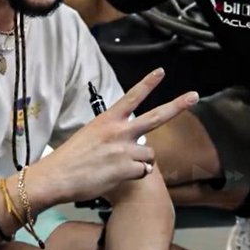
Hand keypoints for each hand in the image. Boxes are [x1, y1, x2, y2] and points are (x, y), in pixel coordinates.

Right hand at [35, 68, 196, 203]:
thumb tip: (128, 140)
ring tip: (122, 166)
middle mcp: (120, 131)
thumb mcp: (90, 134)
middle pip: (156, 116)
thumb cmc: (69, 159)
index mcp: (108, 119)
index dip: (148, 83)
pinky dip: (136, 176)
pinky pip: (142, 172)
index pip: (132, 96)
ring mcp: (124, 150)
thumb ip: (112, 132)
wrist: (55, 178)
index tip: (161, 71)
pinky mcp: (126, 169)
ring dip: (142, 161)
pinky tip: (120, 177)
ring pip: (149, 154)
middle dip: (178, 105)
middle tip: (194, 96)